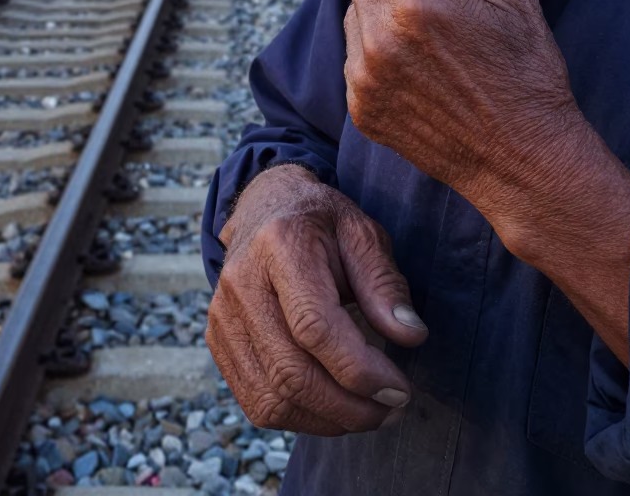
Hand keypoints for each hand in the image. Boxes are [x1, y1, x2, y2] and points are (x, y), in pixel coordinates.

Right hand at [206, 164, 427, 434]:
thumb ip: (385, 284)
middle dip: (350, 407)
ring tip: (369, 412)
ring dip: (328, 420)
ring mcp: (223, 316)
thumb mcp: (362, 234)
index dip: (360, 370)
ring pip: (272, 398)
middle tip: (393, 409)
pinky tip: (334, 408)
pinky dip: (301, 418)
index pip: (314, 327)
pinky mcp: (219, 342)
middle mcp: (242, 283)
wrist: (265, 210)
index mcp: (281, 245)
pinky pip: (256, 402)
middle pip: (291, 372)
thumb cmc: (321, 224)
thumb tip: (411, 335)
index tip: (400, 389)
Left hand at [344, 0, 581, 239]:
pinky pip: (354, 50)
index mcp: (421, 0)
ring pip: (354, 6)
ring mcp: (365, 76)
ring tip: (431, 34)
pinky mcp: (359, 106)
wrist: (522, 158)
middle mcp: (382, 37)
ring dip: (383, 7)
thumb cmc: (525, 68)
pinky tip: (420, 65)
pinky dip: (378, 47)